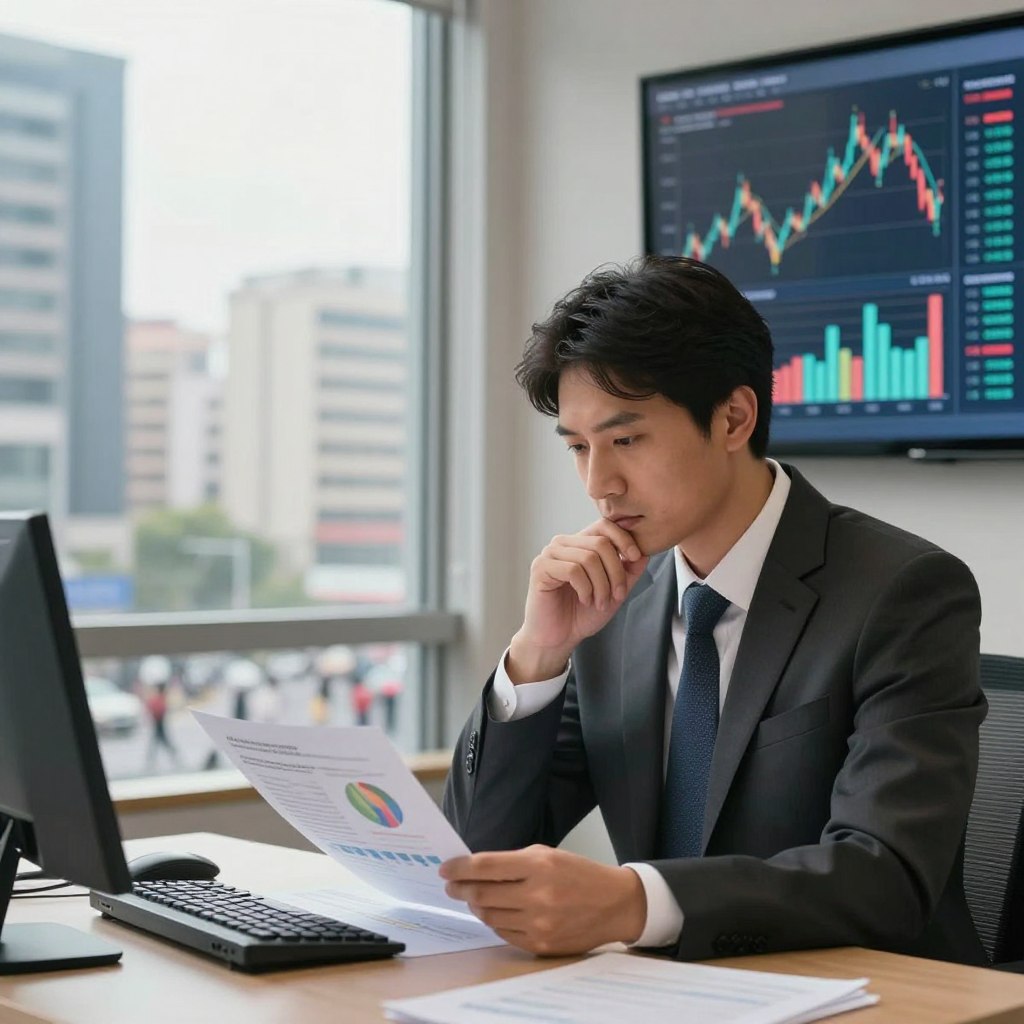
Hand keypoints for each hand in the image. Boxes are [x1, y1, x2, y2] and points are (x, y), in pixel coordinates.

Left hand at [439, 845, 646, 955]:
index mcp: (538, 865)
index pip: (486, 866)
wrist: (614, 904)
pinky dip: (495, 921)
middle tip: (451, 885)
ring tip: (474, 898)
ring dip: (476, 906)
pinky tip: (495, 912)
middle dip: (460, 889)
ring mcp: (539, 923)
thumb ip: (513, 862)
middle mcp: (537, 895)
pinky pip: (504, 934)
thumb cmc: (579, 874)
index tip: (445, 869)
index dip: (460, 868)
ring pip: (489, 916)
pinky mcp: (541, 945)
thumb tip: (475, 870)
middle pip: (481, 894)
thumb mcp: (548, 855)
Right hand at [509, 520, 649, 681]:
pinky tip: (584, 600)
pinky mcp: (540, 567)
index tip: (635, 558)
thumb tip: (646, 550)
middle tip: (617, 596)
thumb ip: (630, 569)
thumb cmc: (583, 614)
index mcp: (580, 543)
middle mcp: (564, 543)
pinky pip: (573, 570)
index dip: (624, 539)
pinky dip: (585, 589)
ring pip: (588, 558)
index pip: (604, 525)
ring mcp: (550, 554)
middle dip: (615, 572)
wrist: (559, 638)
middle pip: (600, 543)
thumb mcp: (615, 590)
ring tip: (599, 602)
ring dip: (601, 585)